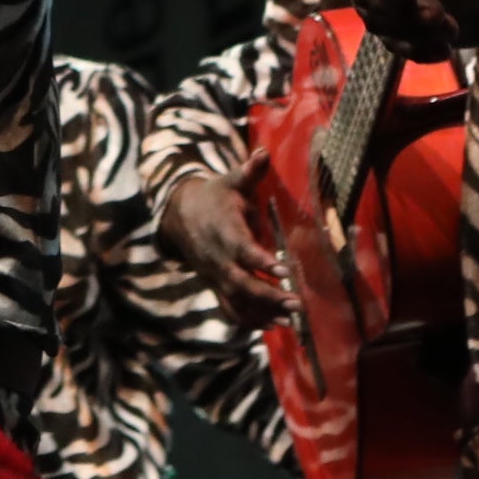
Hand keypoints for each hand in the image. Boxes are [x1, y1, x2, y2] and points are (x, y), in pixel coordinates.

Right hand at [157, 170, 285, 326]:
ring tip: (291, 321)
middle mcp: (217, 258)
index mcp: (224, 230)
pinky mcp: (215, 286)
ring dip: (263, 313)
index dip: (261, 261)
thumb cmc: (217, 197)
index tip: (284, 270)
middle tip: (297, 303)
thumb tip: (263, 152)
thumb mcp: (231, 181)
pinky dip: (249, 322)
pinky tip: (273, 326)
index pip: (242, 249)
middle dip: (268, 296)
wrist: (181, 216)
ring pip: (236, 301)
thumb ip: (249, 172)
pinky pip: (229, 309)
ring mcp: (215, 276)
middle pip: (240, 283)